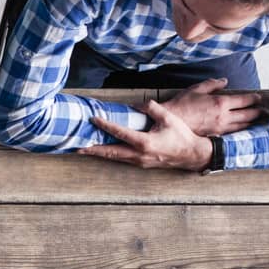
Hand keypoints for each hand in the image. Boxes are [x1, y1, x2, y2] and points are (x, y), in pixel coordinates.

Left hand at [84, 99, 212, 170]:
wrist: (192, 155)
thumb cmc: (181, 136)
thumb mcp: (169, 118)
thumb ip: (153, 109)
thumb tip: (138, 104)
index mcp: (145, 142)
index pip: (120, 133)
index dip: (105, 125)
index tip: (93, 119)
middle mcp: (139, 155)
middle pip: (110, 152)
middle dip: (93, 150)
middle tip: (77, 147)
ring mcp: (139, 162)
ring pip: (115, 158)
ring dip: (99, 154)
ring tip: (84, 150)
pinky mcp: (141, 164)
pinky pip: (122, 159)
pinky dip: (110, 155)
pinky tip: (103, 151)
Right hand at [159, 78, 263, 135]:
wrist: (171, 123)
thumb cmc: (181, 104)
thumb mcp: (197, 89)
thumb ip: (213, 84)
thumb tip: (224, 81)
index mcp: (221, 102)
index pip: (244, 100)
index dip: (254, 99)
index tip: (259, 98)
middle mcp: (224, 116)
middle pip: (248, 115)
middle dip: (259, 112)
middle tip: (266, 111)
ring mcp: (220, 128)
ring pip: (242, 126)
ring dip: (252, 123)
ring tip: (259, 121)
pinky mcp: (215, 136)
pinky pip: (232, 133)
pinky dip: (241, 130)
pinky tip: (244, 130)